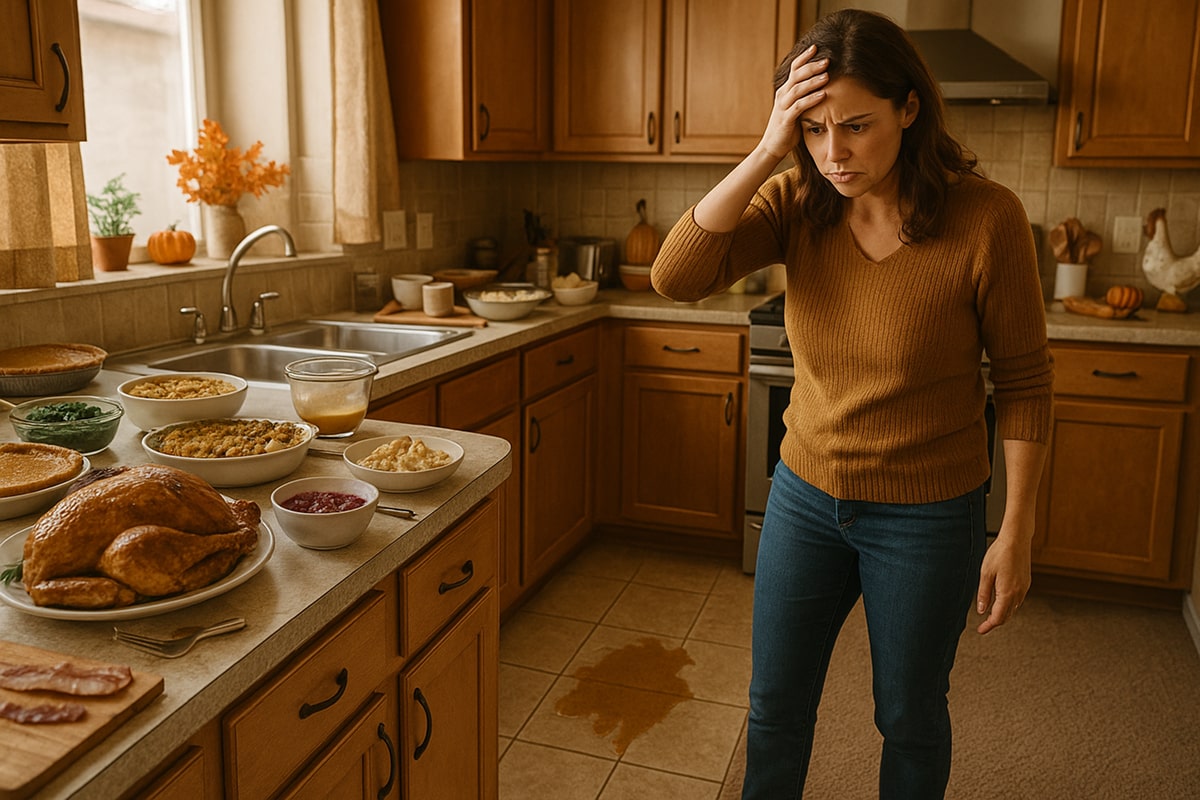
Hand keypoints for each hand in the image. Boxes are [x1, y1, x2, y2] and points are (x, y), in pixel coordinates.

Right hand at [759, 45, 828, 159]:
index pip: (794, 68)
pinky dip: (811, 99)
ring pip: (798, 89)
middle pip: (797, 75)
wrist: (773, 146)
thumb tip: (824, 83)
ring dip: (813, 81)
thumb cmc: (788, 126)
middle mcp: (782, 95)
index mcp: (785, 90)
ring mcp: (783, 106)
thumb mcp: (796, 106)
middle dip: (812, 66)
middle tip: (828, 60)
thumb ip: (805, 95)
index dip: (804, 57)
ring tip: (827, 75)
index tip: (816, 46)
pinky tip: (823, 95)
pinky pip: (799, 106)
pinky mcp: (786, 119)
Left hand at [975, 533, 1030, 634]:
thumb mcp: (985, 574)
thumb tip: (981, 610)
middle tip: (983, 625)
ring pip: (1013, 609)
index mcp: (1007, 593)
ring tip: (990, 615)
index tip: (980, 630)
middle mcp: (1018, 593)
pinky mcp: (1026, 583)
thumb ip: (983, 594)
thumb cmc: (1000, 553)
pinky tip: (1001, 602)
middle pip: (1006, 616)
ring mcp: (1024, 588)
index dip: (988, 626)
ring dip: (1002, 614)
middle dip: (995, 622)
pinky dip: (1009, 606)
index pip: (998, 617)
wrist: (1017, 540)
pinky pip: (1018, 601)